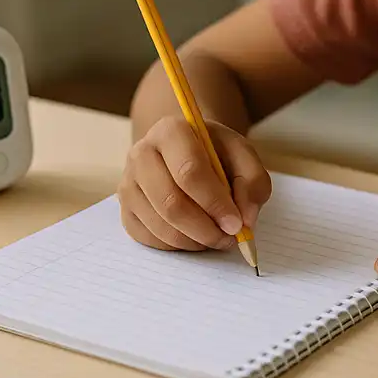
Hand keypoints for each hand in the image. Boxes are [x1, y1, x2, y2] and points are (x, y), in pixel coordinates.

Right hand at [118, 117, 271, 251]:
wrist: (186, 150)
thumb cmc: (216, 153)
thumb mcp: (243, 155)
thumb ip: (253, 182)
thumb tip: (245, 218)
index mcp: (170, 131)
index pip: (189, 171)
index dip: (215, 202)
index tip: (236, 224)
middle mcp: (141, 154)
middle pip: (170, 202)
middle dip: (205, 228)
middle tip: (229, 238)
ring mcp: (128, 183)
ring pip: (160, 225)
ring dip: (194, 241)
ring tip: (217, 237)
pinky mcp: (125, 210)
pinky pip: (149, 239)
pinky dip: (178, 246)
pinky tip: (196, 237)